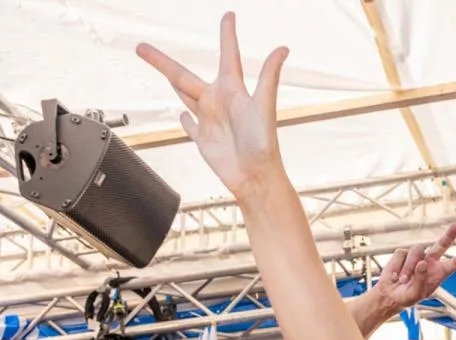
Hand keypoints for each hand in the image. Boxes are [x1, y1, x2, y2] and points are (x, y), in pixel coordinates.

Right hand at [136, 13, 287, 199]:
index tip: (229, 16)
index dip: (227, 35)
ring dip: (172, 82)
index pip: (228, 56)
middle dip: (162, 61)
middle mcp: (219, 103)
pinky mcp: (203, 140)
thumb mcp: (264, 106)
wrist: (255, 178)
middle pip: (184, 76)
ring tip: (159, 68)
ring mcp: (210, 121)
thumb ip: (269, 76)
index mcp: (233, 91)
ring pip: (184, 95)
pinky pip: (190, 127)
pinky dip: (184, 120)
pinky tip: (181, 115)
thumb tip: (282, 49)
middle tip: (142, 47)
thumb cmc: (263, 145)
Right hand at [367, 224, 455, 315]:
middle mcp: (430, 261)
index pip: (455, 263)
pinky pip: (402, 254)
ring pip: (416, 252)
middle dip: (449, 235)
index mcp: (439, 273)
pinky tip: (396, 275)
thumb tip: (422, 262)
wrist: (389, 295)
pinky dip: (398, 266)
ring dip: (408, 268)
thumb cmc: (406, 297)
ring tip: (403, 280)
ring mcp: (417, 256)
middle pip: (442, 244)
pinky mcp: (403, 253)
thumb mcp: (416, 294)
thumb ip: (421, 279)